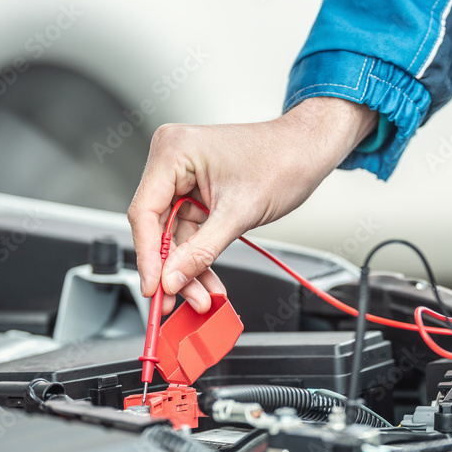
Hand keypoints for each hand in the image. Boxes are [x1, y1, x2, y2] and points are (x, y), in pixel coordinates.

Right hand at [128, 97, 376, 313]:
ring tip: (202, 295)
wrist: (307, 152)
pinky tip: (207, 277)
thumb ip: (201, 250)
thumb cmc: (282, 161)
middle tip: (180, 300)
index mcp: (173, 151)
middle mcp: (171, 160)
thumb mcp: (239, 213)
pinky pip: (189, 229)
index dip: (147, 255)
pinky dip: (198, 254)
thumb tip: (172, 278)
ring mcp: (183, 175)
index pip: (145, 211)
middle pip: (157, 226)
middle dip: (172, 267)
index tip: (153, 287)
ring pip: (173, 233)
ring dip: (187, 267)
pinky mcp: (196, 190)